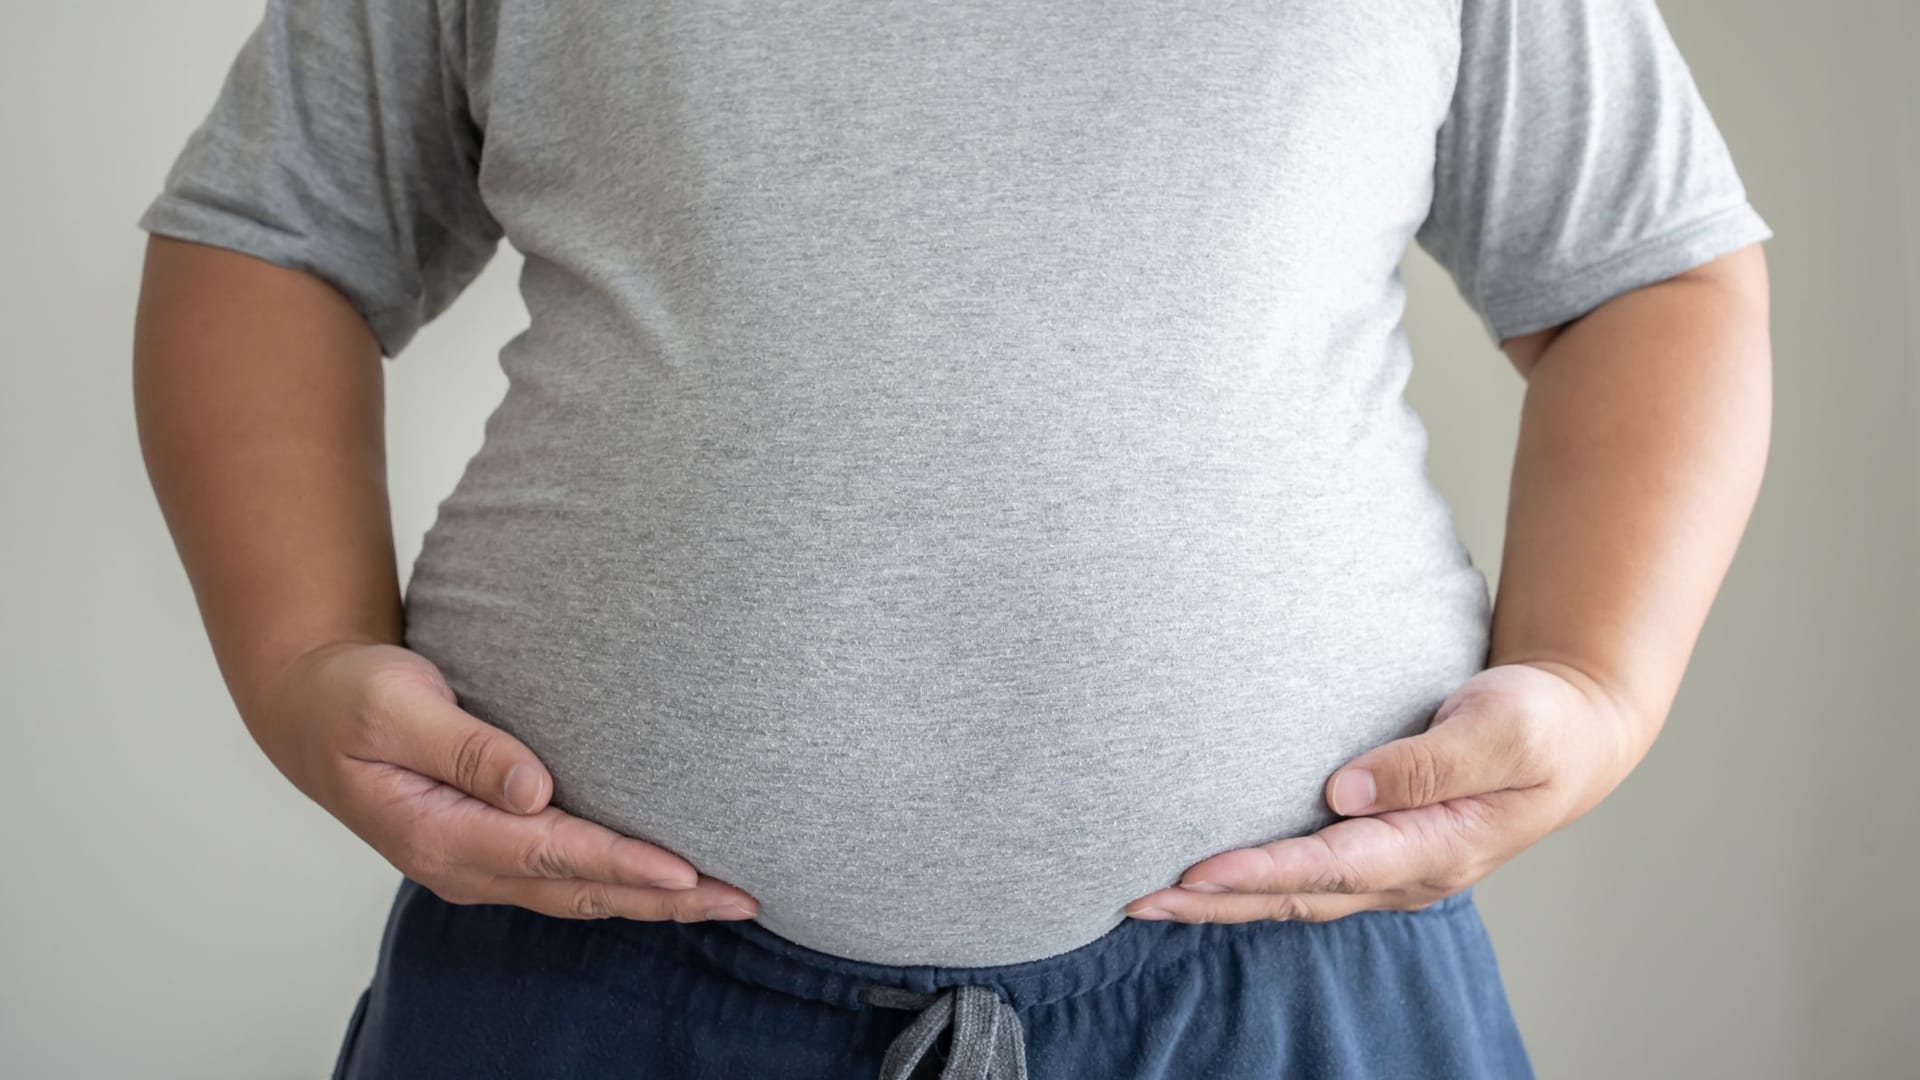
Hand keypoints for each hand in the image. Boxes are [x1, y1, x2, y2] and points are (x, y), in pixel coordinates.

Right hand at [246, 640, 760, 921]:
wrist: (309, 712)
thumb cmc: (349, 697)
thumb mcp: (393, 705)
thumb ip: (464, 746)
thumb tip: (535, 789)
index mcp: (438, 834)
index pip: (550, 856)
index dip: (621, 865)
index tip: (685, 872)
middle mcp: (464, 864)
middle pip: (581, 890)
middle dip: (664, 900)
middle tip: (742, 899)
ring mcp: (479, 864)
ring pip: (582, 893)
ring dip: (655, 899)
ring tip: (728, 897)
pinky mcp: (494, 848)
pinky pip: (570, 877)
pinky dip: (625, 882)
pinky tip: (672, 881)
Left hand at [1122, 661, 1640, 922]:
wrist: (1578, 733)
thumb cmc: (1542, 722)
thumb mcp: (1501, 731)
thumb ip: (1426, 762)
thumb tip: (1343, 789)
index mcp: (1438, 848)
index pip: (1330, 867)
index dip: (1259, 872)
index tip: (1192, 873)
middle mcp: (1408, 872)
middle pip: (1296, 896)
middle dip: (1215, 903)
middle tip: (1137, 900)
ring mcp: (1394, 867)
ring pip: (1295, 894)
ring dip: (1223, 901)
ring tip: (1149, 899)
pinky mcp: (1382, 848)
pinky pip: (1307, 877)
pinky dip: (1252, 883)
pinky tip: (1208, 881)